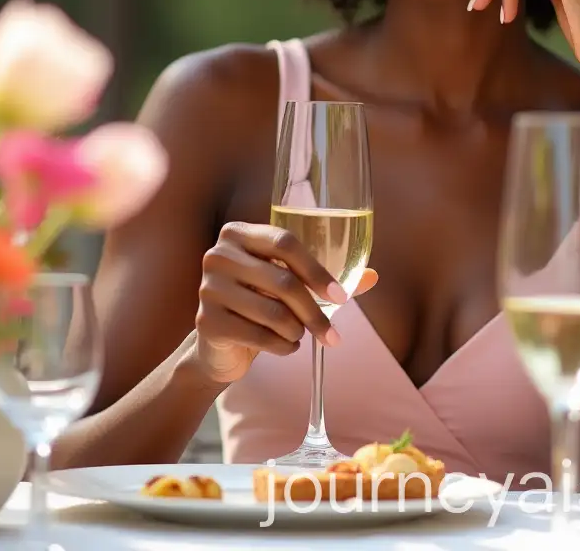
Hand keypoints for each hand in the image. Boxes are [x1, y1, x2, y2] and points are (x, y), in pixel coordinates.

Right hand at [195, 221, 378, 384]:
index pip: (285, 242)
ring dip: (298, 331)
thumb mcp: (288, 285)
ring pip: (273, 312)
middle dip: (315, 313)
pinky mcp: (206, 322)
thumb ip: (326, 278)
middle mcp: (219, 255)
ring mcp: (208, 288)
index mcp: (239, 233)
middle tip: (333, 336)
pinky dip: (283, 347)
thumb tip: (373, 276)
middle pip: (282, 281)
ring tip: (300, 335)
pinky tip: (287, 347)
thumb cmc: (260, 303)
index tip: (342, 299)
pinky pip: (258, 336)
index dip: (317, 271)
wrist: (219, 344)